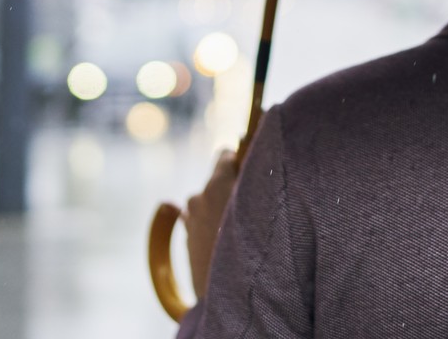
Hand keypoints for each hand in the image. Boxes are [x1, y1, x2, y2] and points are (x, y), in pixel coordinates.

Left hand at [185, 148, 240, 299]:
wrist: (224, 292)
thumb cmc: (250, 245)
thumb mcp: (260, 206)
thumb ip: (255, 180)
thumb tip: (254, 160)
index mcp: (217, 183)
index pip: (225, 155)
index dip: (239, 161)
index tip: (251, 171)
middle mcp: (199, 196)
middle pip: (216, 180)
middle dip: (230, 187)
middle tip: (249, 204)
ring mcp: (190, 218)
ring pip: (207, 202)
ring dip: (219, 207)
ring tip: (238, 228)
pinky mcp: (187, 238)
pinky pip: (200, 221)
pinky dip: (211, 224)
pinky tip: (225, 240)